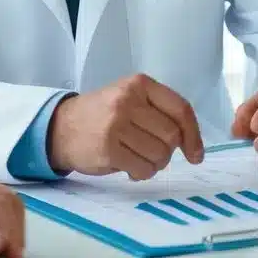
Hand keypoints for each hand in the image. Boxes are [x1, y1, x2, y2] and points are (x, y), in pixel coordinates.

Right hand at [49, 74, 204, 179]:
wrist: (61, 127)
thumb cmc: (103, 114)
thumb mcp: (130, 98)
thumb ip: (158, 111)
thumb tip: (190, 142)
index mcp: (140, 84)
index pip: (180, 109)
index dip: (194, 134)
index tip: (196, 153)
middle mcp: (129, 100)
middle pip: (172, 135)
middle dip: (168, 151)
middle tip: (153, 152)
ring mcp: (117, 124)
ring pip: (160, 155)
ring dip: (155, 164)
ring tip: (139, 158)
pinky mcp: (108, 148)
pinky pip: (142, 169)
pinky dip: (142, 173)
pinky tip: (130, 167)